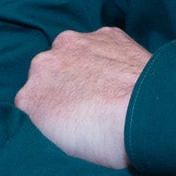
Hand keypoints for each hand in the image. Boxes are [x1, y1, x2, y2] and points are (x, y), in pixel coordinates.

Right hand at [16, 25, 150, 167]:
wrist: (144, 110)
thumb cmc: (105, 137)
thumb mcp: (65, 142)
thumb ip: (53, 117)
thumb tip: (64, 109)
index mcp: (30, 94)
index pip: (33, 100)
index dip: (53, 108)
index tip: (72, 118)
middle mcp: (46, 61)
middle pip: (51, 70)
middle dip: (65, 80)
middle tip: (91, 101)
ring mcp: (76, 42)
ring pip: (75, 52)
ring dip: (86, 63)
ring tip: (111, 86)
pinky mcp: (107, 33)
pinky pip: (103, 44)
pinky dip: (110, 54)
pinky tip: (125, 72)